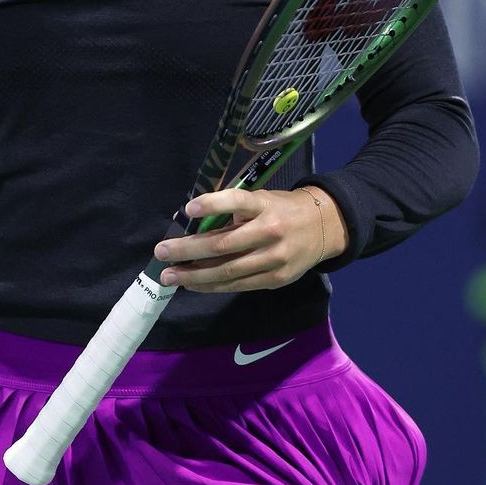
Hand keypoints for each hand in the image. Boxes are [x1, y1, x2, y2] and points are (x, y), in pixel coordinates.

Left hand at [152, 187, 347, 292]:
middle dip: (188, 250)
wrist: (324, 227)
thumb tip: (191, 223)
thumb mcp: (260, 199)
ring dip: (195, 275)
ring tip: (170, 276)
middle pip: (224, 244)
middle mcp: (270, 231)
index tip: (189, 208)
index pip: (237, 201)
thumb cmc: (280, 208)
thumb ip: (232, 210)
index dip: (214, 204)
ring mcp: (275, 258)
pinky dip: (213, 285)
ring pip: (228, 271)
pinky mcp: (277, 279)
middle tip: (161, 252)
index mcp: (264, 205)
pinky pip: (239, 285)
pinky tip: (194, 284)